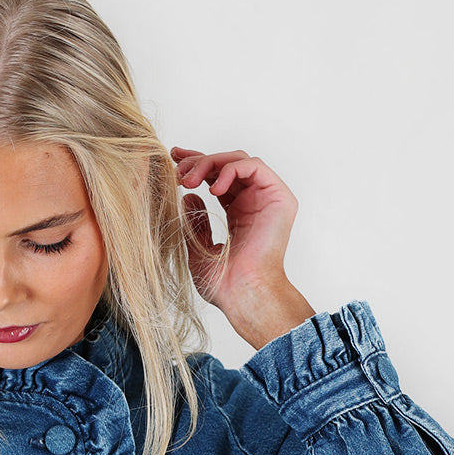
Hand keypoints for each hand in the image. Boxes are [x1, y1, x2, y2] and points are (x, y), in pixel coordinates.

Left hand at [170, 146, 314, 347]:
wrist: (242, 295)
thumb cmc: (224, 283)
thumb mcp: (197, 247)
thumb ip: (194, 221)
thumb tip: (187, 195)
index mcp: (239, 214)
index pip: (218, 179)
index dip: (197, 165)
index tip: (174, 159)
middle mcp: (255, 203)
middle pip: (227, 165)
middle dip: (199, 161)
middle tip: (177, 170)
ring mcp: (268, 199)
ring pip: (238, 161)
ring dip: (210, 164)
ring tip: (188, 180)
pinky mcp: (279, 197)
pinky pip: (253, 166)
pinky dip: (230, 169)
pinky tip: (212, 189)